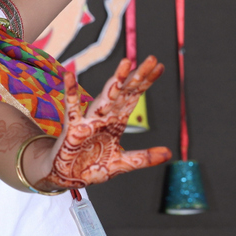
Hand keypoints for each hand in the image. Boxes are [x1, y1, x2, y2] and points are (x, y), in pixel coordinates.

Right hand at [40, 56, 171, 189]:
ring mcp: (89, 121)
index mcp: (116, 123)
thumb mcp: (122, 164)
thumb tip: (169, 153)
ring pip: (105, 97)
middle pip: (125, 93)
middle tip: (152, 59)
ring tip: (126, 62)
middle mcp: (104, 117)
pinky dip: (70, 91)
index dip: (146, 83)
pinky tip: (69, 75)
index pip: (133, 98)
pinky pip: (72, 107)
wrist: (67, 177)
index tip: (159, 67)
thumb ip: (144, 158)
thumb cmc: (91, 167)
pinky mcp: (73, 128)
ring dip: (116, 80)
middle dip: (138, 77)